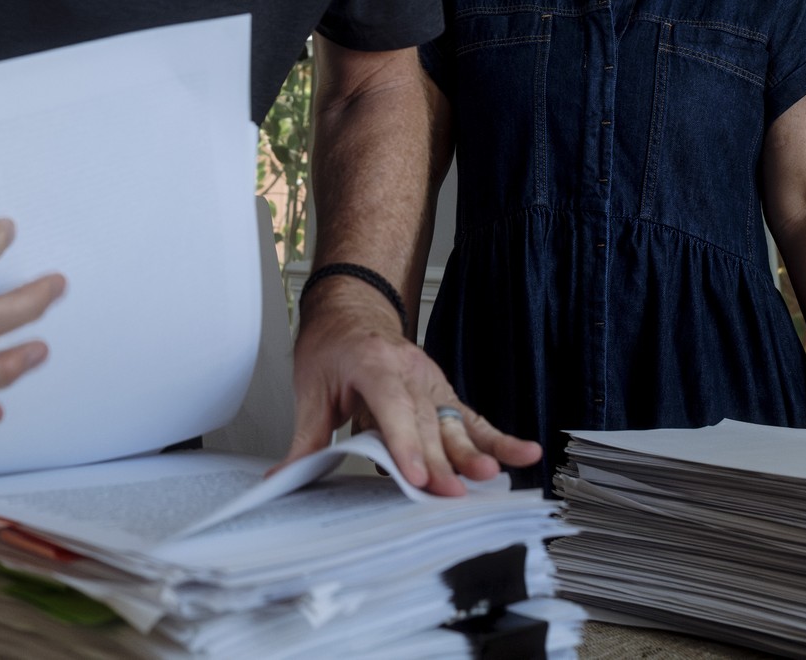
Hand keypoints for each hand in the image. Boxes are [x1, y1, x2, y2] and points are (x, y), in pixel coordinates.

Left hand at [283, 278, 541, 494]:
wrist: (353, 308)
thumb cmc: (333, 344)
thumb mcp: (310, 386)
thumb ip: (304, 438)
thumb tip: (282, 479)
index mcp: (373, 363)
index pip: (392, 407)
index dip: (404, 443)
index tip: (416, 475)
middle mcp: (409, 371)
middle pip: (426, 423)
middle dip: (439, 462)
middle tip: (449, 496)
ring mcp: (431, 381)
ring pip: (453, 422)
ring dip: (473, 452)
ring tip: (489, 476)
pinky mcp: (443, 394)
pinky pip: (472, 419)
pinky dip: (498, 439)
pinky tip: (523, 453)